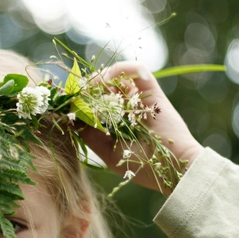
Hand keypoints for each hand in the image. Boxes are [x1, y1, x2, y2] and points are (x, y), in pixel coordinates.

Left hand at [79, 61, 203, 194]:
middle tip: (74, 92)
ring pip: (117, 75)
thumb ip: (89, 136)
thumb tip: (70, 119)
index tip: (66, 98)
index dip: (81, 97)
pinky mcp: (153, 91)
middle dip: (87, 87)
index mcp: (118, 120)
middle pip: (104, 86)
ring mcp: (140, 97)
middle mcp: (128, 106)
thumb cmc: (142, 166)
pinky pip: (138, 70)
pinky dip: (122, 69)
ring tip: (89, 88)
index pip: (96, 101)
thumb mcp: (107, 152)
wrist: (172, 168)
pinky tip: (106, 81)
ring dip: (100, 78)